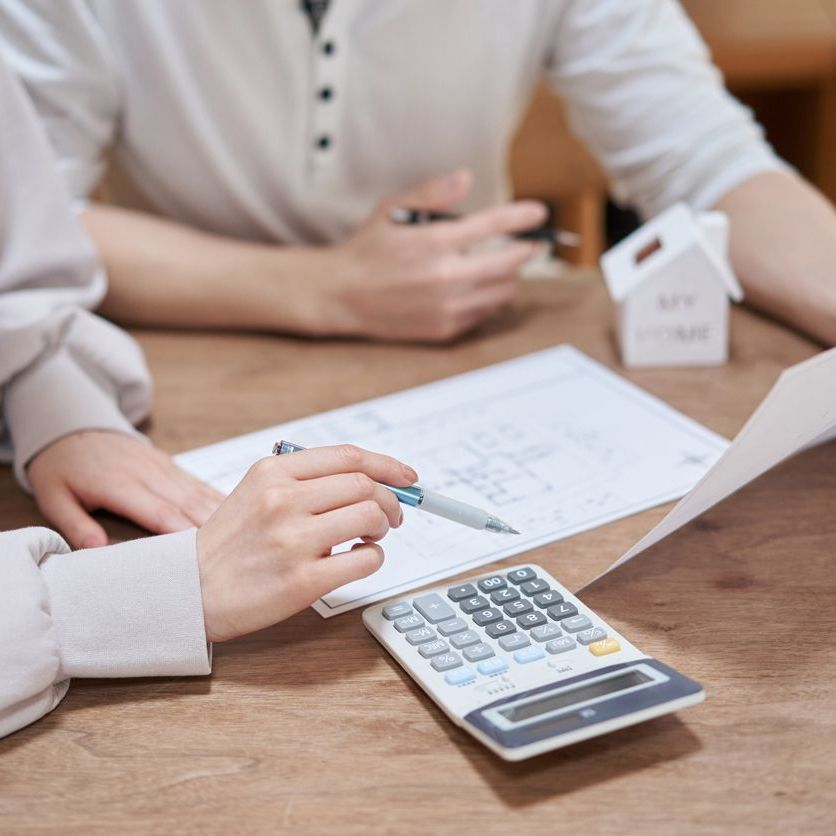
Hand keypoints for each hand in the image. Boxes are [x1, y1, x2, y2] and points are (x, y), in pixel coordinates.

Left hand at [27, 431, 223, 548]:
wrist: (73, 424)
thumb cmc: (63, 466)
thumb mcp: (54, 497)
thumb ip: (75, 525)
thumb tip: (98, 551)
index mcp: (121, 485)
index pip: (159, 513)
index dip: (183, 535)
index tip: (203, 557)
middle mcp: (149, 474)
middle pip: (188, 506)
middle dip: (213, 530)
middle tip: (234, 554)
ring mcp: (163, 468)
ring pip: (199, 495)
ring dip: (223, 515)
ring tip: (246, 537)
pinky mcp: (171, 466)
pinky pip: (199, 485)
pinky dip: (219, 500)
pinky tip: (239, 513)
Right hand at [196, 444, 416, 641]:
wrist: (190, 589)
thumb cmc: (231, 542)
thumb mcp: (256, 491)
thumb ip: (307, 480)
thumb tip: (370, 479)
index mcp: (273, 472)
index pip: (348, 457)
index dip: (387, 465)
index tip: (407, 477)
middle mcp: (283, 500)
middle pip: (365, 485)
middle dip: (390, 500)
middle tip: (390, 516)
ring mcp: (294, 540)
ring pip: (370, 516)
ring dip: (382, 527)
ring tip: (369, 537)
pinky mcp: (303, 580)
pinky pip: (366, 560)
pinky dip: (372, 558)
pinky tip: (355, 560)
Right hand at [313, 170, 546, 341]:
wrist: (341, 296)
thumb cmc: (367, 250)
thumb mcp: (392, 210)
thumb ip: (432, 193)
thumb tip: (465, 178)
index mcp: (435, 242)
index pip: (494, 225)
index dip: (523, 216)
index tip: (539, 212)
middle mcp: (446, 276)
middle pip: (510, 263)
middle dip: (527, 249)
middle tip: (533, 243)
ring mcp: (447, 306)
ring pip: (503, 292)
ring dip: (509, 277)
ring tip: (502, 266)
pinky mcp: (445, 328)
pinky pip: (484, 314)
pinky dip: (488, 299)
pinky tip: (479, 288)